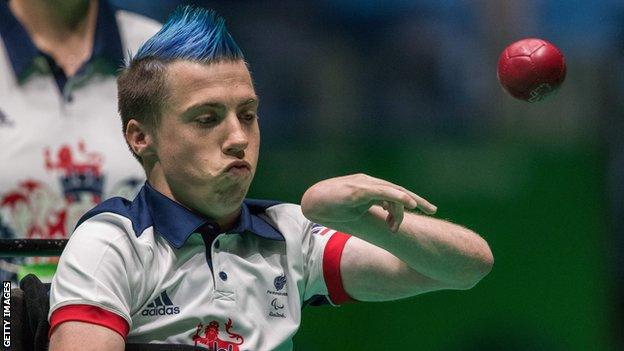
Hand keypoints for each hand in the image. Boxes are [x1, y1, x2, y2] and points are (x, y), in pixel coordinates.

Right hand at [301, 174, 436, 231]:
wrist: (312, 202)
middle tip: (432, 210)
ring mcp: (365, 185)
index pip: (393, 194)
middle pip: (399, 191)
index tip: (422, 210)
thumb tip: (384, 219)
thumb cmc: (330, 207)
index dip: (409, 201)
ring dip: (404, 206)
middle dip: (417, 200)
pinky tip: (409, 203)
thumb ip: (370, 211)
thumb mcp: (355, 211)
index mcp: (369, 189)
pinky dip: (397, 197)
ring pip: (392, 192)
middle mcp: (370, 183)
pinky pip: (383, 192)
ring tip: (407, 218)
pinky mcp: (359, 189)